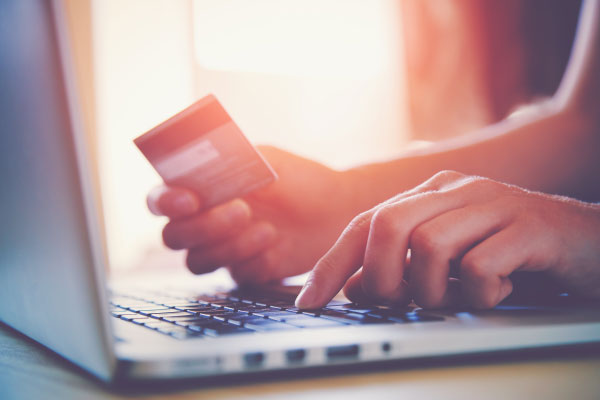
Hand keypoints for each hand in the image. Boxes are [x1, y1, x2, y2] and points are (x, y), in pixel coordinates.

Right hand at [147, 146, 362, 283]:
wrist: (335, 208)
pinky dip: (252, 261)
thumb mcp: (266, 159)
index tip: (188, 200)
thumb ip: (232, 160)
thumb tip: (202, 159)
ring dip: (229, 246)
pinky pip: (234, 276)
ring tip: (268, 229)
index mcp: (201, 190)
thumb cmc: (298, 178)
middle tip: (242, 210)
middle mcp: (204, 223)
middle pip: (173, 237)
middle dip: (203, 226)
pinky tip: (276, 245)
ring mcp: (223, 250)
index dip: (165, 202)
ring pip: (197, 262)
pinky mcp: (245, 271)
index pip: (161, 200)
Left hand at [295, 171, 599, 308]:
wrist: (593, 241)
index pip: (366, 224)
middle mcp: (458, 191)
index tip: (308, 302)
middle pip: (388, 224)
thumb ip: (402, 266)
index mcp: (433, 194)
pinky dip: (479, 294)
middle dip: (378, 275)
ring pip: (429, 245)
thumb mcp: (451, 260)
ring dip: (431, 289)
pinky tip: (498, 293)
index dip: (332, 264)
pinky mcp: (530, 228)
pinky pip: (480, 267)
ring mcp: (495, 204)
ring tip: (454, 297)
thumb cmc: (514, 253)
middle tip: (393, 301)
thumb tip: (353, 287)